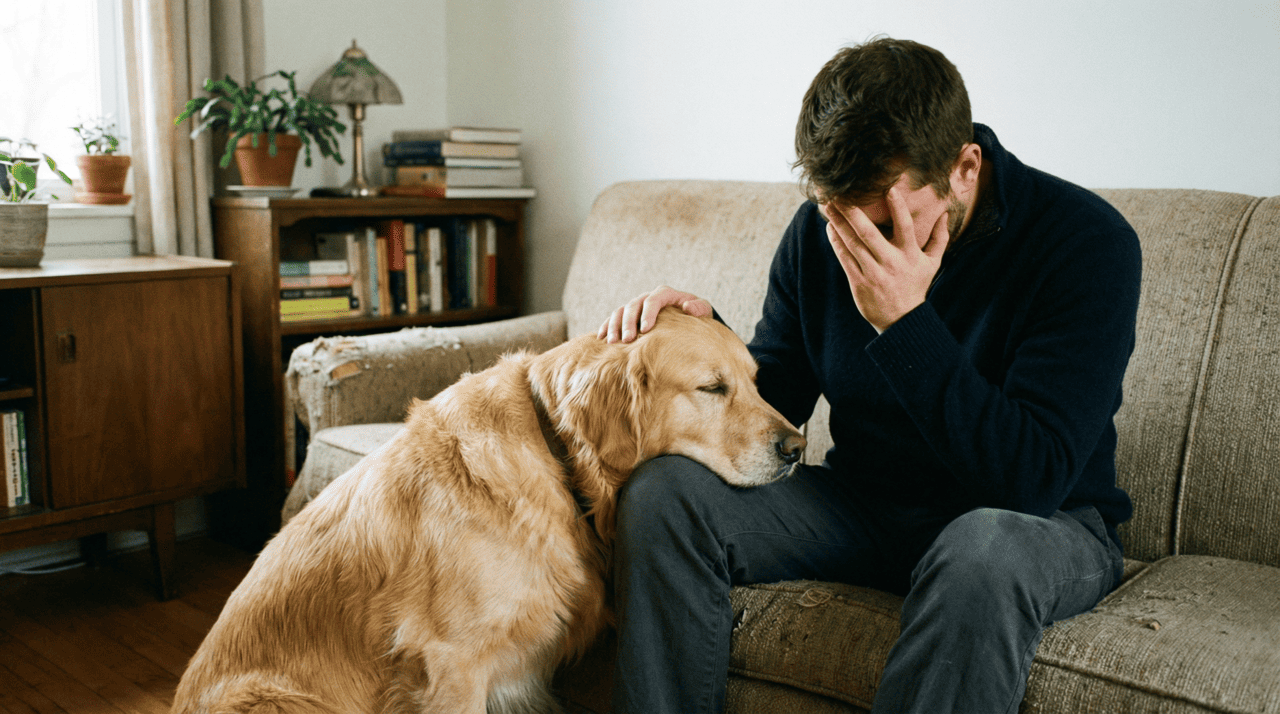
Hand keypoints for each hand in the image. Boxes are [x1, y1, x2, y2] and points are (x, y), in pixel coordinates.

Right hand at [598, 285, 713, 342]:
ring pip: (620, 312)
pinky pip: (612, 319)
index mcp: (665, 294)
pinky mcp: (627, 316)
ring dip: (614, 326)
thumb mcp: (703, 310)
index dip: (648, 313)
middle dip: (628, 323)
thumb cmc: (696, 316)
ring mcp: (635, 306)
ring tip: (613, 343)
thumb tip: (688, 307)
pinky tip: (602, 339)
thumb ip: (700, 308)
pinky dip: (606, 327)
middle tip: (628, 340)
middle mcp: (647, 297)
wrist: (686, 318)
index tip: (645, 330)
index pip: (654, 300)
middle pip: (633, 306)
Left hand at [823, 187, 949, 332]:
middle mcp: (890, 262)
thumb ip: (939, 237)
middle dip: (853, 213)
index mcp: (910, 254)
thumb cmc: (916, 285)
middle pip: (869, 234)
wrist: (901, 319)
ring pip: (853, 244)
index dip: (898, 208)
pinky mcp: (859, 283)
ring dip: (839, 224)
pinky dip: (836, 242)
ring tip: (829, 206)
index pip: (905, 227)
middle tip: (840, 195)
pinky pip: (845, 259)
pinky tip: (830, 227)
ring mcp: (873, 273)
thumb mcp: (932, 263)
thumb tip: (944, 213)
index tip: (889, 189)